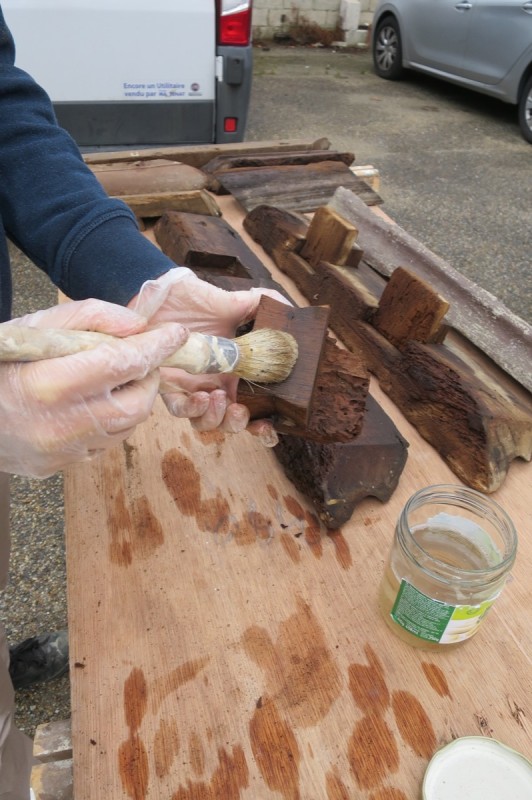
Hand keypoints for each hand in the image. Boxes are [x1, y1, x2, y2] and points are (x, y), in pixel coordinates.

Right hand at [0, 299, 186, 476]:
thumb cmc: (0, 363)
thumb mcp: (35, 327)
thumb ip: (88, 318)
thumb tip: (137, 325)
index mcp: (51, 384)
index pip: (123, 362)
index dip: (156, 346)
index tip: (176, 333)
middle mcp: (61, 425)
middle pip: (136, 402)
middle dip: (148, 377)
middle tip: (140, 359)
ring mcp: (64, 452)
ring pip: (127, 426)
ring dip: (132, 399)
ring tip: (112, 379)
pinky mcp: (64, 466)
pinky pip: (108, 443)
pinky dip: (113, 420)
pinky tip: (91, 404)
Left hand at [129, 268, 288, 438]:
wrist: (157, 293)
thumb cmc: (191, 298)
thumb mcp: (230, 300)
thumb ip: (260, 304)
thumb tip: (289, 309)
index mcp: (235, 370)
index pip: (254, 406)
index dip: (262, 424)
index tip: (268, 423)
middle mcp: (215, 383)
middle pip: (230, 421)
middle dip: (238, 423)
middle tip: (239, 409)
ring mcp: (192, 387)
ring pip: (206, 422)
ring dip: (216, 418)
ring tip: (217, 397)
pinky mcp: (168, 385)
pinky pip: (179, 409)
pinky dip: (191, 409)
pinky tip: (200, 395)